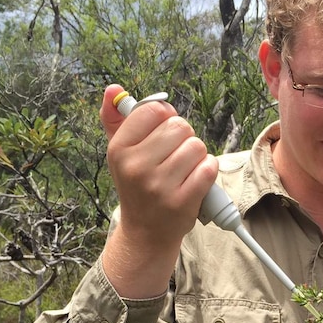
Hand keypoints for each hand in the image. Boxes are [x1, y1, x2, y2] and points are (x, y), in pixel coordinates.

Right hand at [99, 84, 217, 296]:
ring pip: (197, 146)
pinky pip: (209, 168)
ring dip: (197, 156)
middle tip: (174, 157)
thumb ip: (116, 119)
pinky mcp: (182, 202)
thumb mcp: (121, 153)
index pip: (153, 110)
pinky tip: (196, 181)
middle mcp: (136, 167)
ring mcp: (159, 186)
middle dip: (183, 138)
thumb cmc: (137, 185)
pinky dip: (208, 171)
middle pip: (180, 126)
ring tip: (183, 171)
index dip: (165, 117)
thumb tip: (113, 89)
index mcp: (119, 149)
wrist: (146, 233)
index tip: (161, 133)